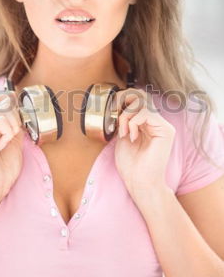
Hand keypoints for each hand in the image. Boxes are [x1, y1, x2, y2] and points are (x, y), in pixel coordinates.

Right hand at [0, 92, 24, 205]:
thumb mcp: (15, 143)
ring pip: (3, 111)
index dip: (11, 100)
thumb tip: (20, 115)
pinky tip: (3, 143)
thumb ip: (15, 128)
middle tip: (14, 134)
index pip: (1, 105)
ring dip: (12, 126)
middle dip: (16, 117)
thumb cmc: (3, 171)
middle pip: (4, 105)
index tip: (16, 96)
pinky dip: (7, 131)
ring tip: (8, 140)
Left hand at [113, 88, 175, 203]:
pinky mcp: (166, 130)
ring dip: (126, 115)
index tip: (110, 111)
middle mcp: (157, 121)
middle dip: (123, 98)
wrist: (139, 182)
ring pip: (142, 102)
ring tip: (123, 132)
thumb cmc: (130, 164)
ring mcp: (163, 125)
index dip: (122, 98)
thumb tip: (116, 104)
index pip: (137, 98)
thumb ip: (122, 120)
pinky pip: (146, 113)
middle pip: (141, 94)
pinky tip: (131, 137)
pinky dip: (133, 122)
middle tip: (113, 112)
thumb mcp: (121, 136)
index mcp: (146, 122)